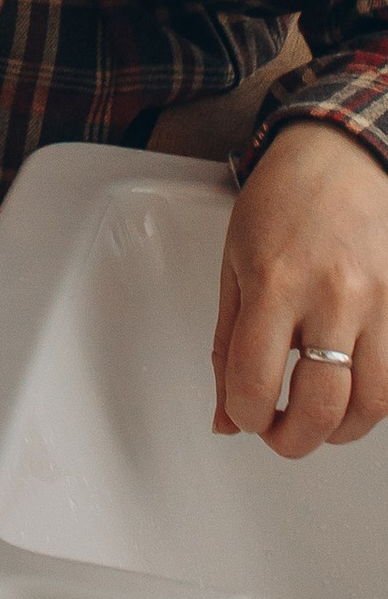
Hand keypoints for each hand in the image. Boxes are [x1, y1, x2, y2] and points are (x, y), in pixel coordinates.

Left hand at [211, 120, 387, 455]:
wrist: (342, 158)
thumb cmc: (283, 202)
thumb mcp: (234, 262)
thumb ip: (227, 344)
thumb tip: (225, 417)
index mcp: (275, 280)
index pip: (255, 381)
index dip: (244, 416)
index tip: (242, 414)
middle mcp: (332, 295)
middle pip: (320, 407)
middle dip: (292, 439)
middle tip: (278, 433)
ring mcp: (379, 302)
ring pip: (370, 405)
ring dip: (338, 430)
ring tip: (316, 418)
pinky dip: (371, 402)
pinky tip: (350, 390)